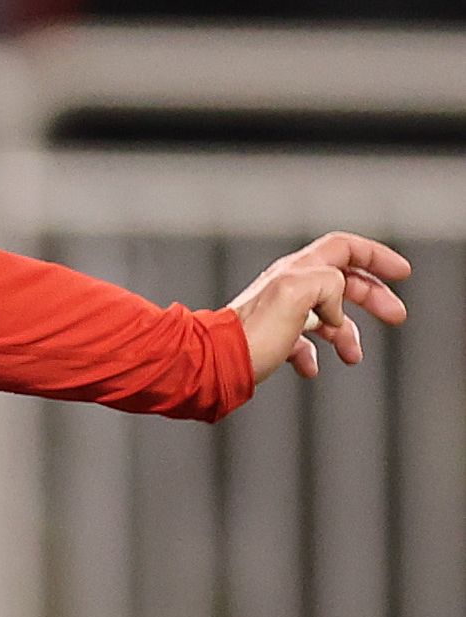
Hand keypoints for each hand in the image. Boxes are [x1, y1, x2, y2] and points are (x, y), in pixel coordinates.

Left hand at [228, 232, 410, 384]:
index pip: (343, 248)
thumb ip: (326, 283)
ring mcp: (280, 313)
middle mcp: (288, 287)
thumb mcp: (294, 296)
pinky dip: (314, 355)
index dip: (376, 256)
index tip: (402, 273)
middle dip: (373, 298)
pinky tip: (310, 368)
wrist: (214, 365)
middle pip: (342, 281)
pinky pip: (303, 343)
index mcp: (296, 272)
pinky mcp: (272, 338)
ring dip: (347, 335)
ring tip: (353, 356)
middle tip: (396, 316)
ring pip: (327, 316)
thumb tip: (337, 302)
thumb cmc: (249, 335)